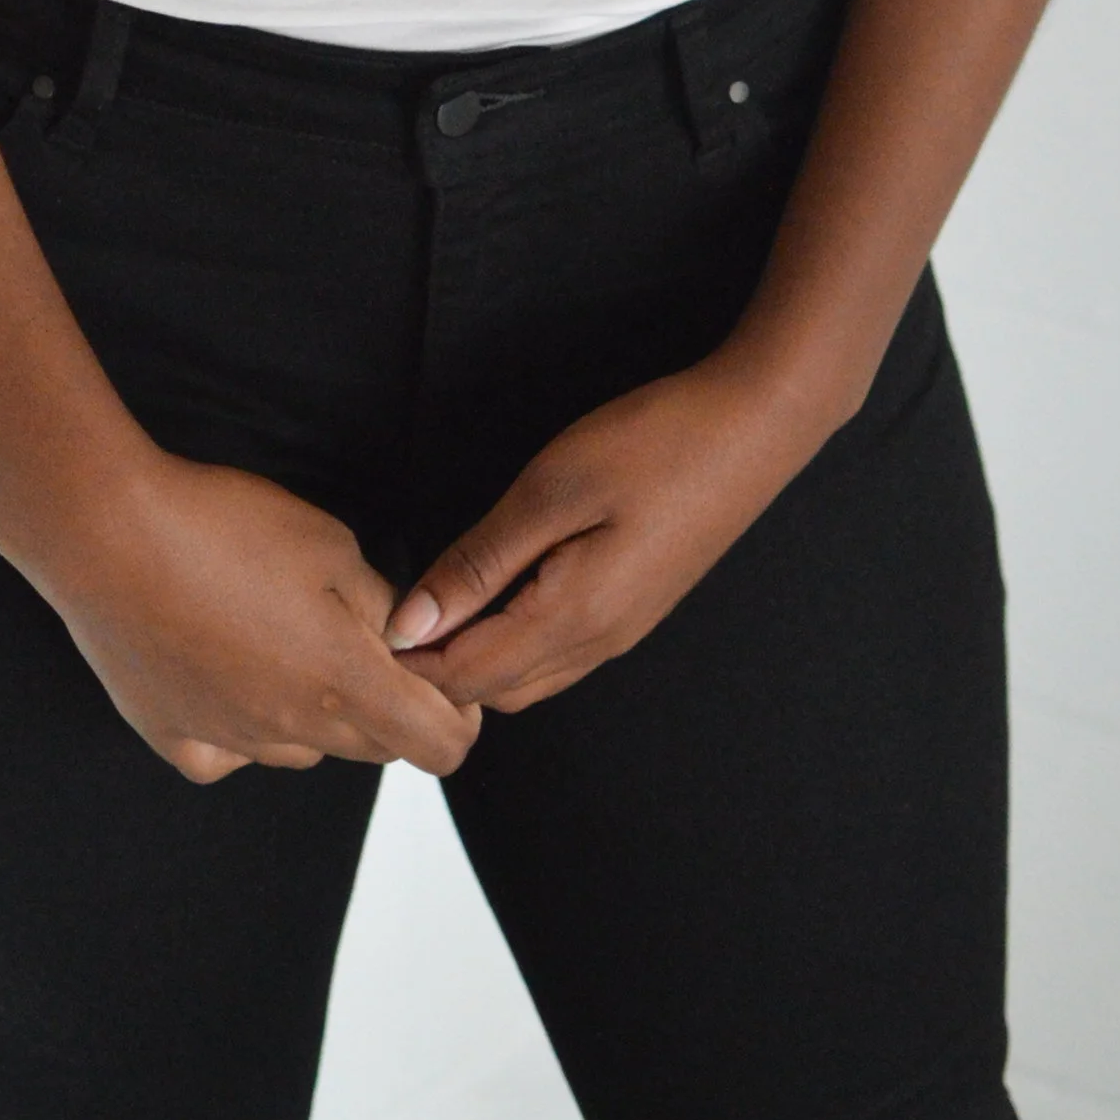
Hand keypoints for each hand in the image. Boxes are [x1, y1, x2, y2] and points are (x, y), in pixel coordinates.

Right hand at [17, 445, 483, 785]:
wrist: (111, 535)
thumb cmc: (227, 526)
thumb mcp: (331, 544)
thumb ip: (380, 604)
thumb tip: (407, 637)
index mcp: (345, 682)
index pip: (439, 744)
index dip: (458, 714)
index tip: (442, 673)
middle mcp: (294, 731)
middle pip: (375, 747)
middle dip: (389, 704)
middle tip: (364, 638)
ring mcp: (232, 742)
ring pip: (304, 750)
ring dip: (318, 712)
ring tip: (286, 638)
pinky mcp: (174, 738)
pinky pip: (230, 754)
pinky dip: (242, 725)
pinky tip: (226, 672)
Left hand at [384, 348, 831, 714]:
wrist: (754, 426)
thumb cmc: (654, 443)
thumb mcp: (553, 490)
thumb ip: (479, 562)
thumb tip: (410, 624)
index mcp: (573, 619)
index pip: (466, 679)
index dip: (409, 662)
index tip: (364, 622)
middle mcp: (599, 643)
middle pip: (494, 693)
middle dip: (435, 672)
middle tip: (387, 617)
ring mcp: (623, 631)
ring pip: (528, 679)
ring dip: (474, 660)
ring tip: (430, 607)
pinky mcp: (635, 608)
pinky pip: (558, 654)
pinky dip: (511, 643)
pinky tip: (494, 596)